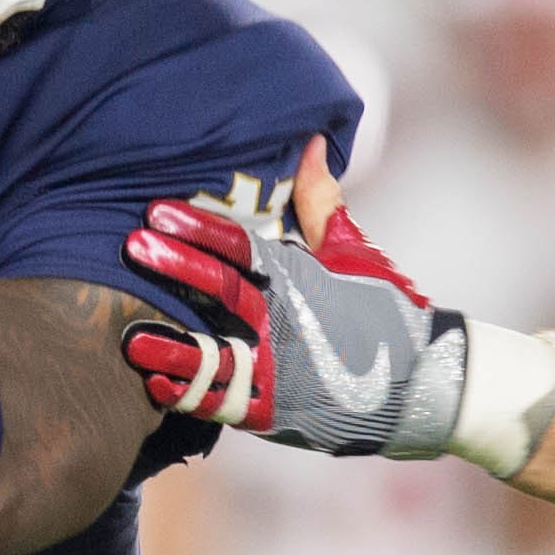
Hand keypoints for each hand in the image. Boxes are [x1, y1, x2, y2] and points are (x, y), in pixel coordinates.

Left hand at [119, 137, 467, 457]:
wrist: (424, 385)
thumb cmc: (386, 312)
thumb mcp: (356, 254)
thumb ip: (322, 202)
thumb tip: (310, 141)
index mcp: (302, 278)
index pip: (243, 245)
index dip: (199, 227)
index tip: (158, 212)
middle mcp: (288, 321)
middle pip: (222, 289)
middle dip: (174, 268)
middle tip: (131, 247)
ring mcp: (282, 369)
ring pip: (216, 356)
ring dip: (173, 347)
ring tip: (130, 340)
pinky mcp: (279, 412)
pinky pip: (225, 403)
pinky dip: (190, 394)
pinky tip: (157, 384)